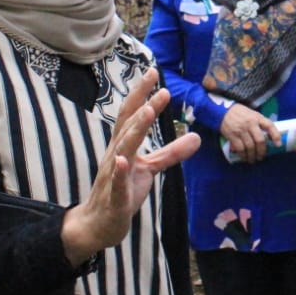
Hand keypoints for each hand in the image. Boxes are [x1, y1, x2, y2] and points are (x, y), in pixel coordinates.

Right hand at [61, 68, 199, 266]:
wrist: (99, 223)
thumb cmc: (121, 190)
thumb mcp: (150, 169)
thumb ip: (171, 152)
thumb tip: (196, 137)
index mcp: (123, 145)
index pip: (131, 114)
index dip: (142, 93)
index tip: (154, 71)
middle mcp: (116, 154)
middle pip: (127, 124)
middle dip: (142, 104)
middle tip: (158, 84)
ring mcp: (113, 174)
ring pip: (124, 148)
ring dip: (135, 129)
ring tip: (148, 111)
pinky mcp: (115, 196)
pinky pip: (118, 182)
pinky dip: (121, 171)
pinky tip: (126, 160)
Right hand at [219, 103, 279, 163]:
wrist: (223, 111)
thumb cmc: (240, 113)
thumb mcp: (252, 113)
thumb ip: (259, 122)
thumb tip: (268, 136)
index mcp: (257, 117)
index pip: (269, 126)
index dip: (275, 136)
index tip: (278, 145)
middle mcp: (250, 124)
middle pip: (260, 140)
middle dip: (262, 151)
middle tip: (261, 157)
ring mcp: (241, 130)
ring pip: (250, 146)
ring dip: (252, 155)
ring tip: (253, 159)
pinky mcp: (233, 136)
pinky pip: (240, 148)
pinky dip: (243, 155)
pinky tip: (245, 158)